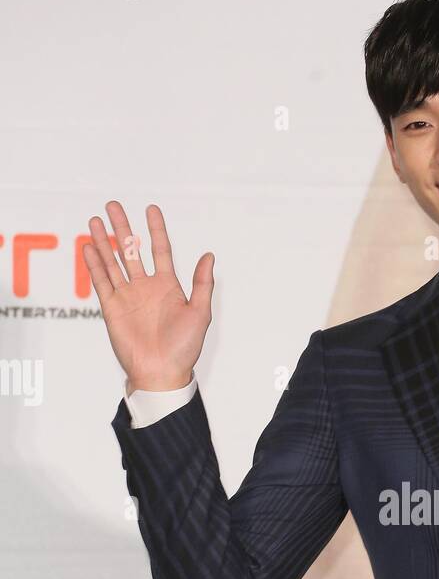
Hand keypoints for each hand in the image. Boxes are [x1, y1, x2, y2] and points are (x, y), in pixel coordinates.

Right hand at [83, 201, 213, 390]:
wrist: (162, 373)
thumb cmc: (184, 348)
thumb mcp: (200, 313)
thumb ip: (202, 284)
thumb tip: (209, 255)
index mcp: (168, 286)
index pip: (160, 250)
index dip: (156, 229)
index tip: (151, 209)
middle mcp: (146, 287)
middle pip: (131, 249)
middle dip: (122, 227)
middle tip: (113, 205)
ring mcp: (127, 296)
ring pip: (113, 262)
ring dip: (103, 241)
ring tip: (95, 220)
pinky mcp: (112, 308)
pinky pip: (102, 282)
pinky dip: (94, 264)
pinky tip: (89, 247)